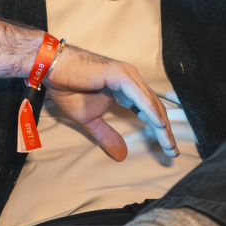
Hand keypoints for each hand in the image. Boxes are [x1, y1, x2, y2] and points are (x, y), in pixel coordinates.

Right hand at [44, 44, 178, 161]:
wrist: (52, 70)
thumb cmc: (68, 89)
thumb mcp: (90, 120)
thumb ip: (107, 135)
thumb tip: (121, 156)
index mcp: (126, 90)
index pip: (149, 111)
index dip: (159, 130)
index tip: (167, 150)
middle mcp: (131, 81)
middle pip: (154, 108)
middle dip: (165, 131)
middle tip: (173, 152)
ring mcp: (128, 75)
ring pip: (150, 103)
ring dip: (162, 125)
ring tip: (169, 143)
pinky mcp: (120, 74)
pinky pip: (139, 95)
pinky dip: (150, 111)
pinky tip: (158, 125)